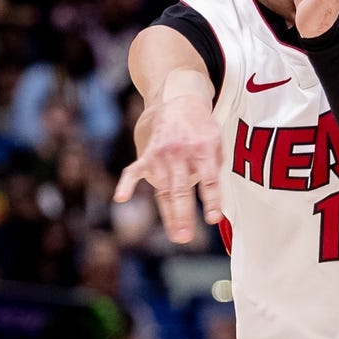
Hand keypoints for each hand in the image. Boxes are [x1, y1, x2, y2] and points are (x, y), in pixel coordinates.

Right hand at [113, 94, 222, 243]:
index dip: (211, 200)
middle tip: (185, 237)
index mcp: (203, 149)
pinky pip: (134, 171)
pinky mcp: (147, 155)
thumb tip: (215, 203)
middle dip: (183, 214)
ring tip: (177, 235)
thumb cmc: (202, 130)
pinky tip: (121, 198)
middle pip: (181, 188)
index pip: (208, 179)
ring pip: (163, 190)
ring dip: (169, 215)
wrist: (180, 101)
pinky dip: (126, 184)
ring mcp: (161, 155)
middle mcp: (180, 153)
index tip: (213, 219)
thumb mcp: (217, 143)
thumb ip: (214, 170)